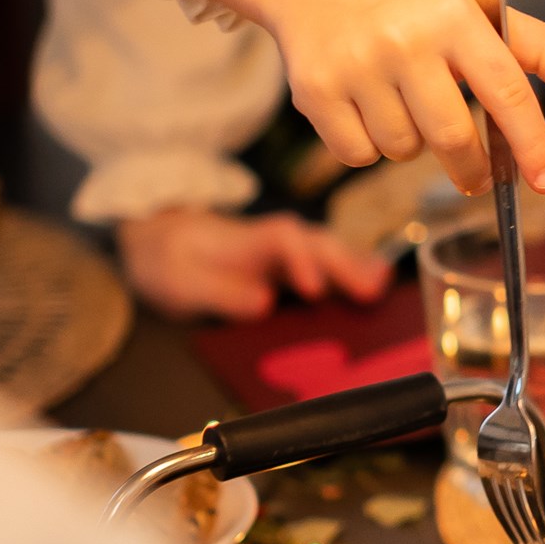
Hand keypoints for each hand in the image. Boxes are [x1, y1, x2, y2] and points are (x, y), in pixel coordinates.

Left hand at [116, 208, 392, 320]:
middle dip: (345, 266)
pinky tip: (379, 281)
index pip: (282, 242)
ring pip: (329, 250)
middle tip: (372, 291)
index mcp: (248, 242)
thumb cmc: (171, 262)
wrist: (161, 241)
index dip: (302, 262)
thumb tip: (263, 302)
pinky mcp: (292, 264)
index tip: (314, 289)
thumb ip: (218, 291)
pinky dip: (354, 269)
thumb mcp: (181, 281)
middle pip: (317, 244)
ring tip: (383, 286)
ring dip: (357, 266)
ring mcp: (287, 252)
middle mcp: (274, 241)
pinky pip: (329, 263)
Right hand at [189, 0, 544, 195]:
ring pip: (404, 151)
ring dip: (413, 144)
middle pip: (453, 139)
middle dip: (471, 168)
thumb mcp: (472, 2)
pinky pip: (360, 156)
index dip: (531, 142)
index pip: (506, 90)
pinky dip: (369, 147)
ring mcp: (356, 68)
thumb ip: (533, 46)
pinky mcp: (316, 92)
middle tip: (475, 176)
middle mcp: (404, 42)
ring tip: (401, 102)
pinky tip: (365, 107)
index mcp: (452, 16)